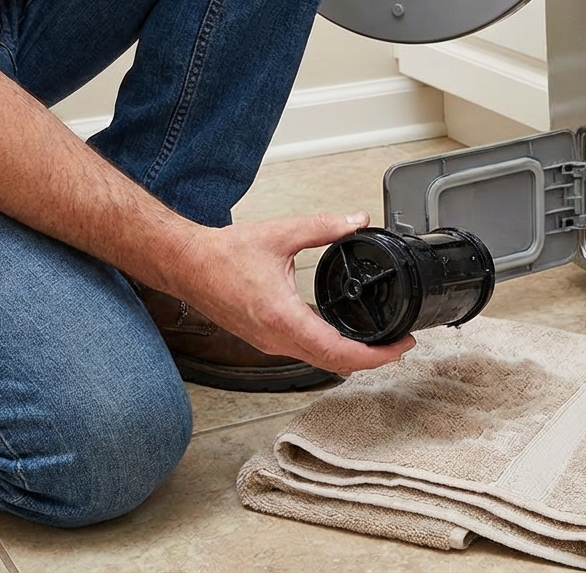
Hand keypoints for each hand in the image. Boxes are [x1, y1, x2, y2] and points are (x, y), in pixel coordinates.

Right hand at [169, 211, 413, 373]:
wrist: (186, 265)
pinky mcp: (264, 339)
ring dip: (351, 358)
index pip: (338, 351)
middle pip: (334, 364)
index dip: (375, 355)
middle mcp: (276, 337)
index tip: (399, 346)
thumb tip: (355, 220)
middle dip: (371, 360)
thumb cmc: (222, 255)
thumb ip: (323, 226)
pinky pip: (304, 354)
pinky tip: (343, 337)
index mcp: (283, 316)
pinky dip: (330, 351)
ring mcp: (269, 343)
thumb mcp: (281, 234)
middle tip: (399, 345)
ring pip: (319, 362)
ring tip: (379, 343)